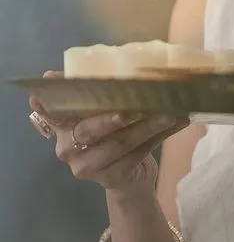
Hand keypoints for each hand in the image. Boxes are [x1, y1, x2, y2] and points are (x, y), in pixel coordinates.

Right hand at [29, 71, 189, 194]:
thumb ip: (105, 93)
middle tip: (135, 106)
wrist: (131, 177)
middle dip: (115, 116)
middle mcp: (67, 147)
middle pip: (90, 129)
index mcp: (62, 125)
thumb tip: (132, 64)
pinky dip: (161, 136)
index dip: (47, 101)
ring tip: (170, 112)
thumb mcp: (107, 112)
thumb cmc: (116, 133)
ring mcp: (86, 166)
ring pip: (120, 142)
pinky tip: (179, 122)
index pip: (51, 111)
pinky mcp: (110, 177)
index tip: (45, 84)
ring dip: (149, 125)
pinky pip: (139, 153)